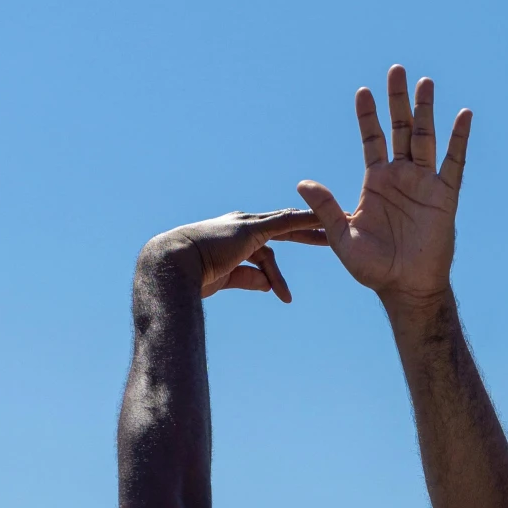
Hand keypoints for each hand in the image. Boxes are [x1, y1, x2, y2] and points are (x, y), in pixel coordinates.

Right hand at [146, 208, 326, 301]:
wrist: (174, 265)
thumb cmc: (193, 275)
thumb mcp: (225, 278)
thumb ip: (248, 279)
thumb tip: (267, 286)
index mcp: (236, 238)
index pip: (269, 240)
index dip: (289, 240)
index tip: (308, 241)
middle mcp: (243, 227)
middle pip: (284, 227)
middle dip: (308, 231)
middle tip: (332, 232)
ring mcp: (247, 226)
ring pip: (287, 224)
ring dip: (311, 232)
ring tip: (333, 240)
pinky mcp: (250, 230)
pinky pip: (284, 223)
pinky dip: (303, 221)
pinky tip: (322, 221)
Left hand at [297, 66, 470, 304]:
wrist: (405, 288)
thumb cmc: (373, 268)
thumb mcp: (343, 238)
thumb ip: (327, 208)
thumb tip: (302, 182)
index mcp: (375, 182)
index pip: (371, 139)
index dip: (367, 115)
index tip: (363, 91)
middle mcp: (400, 176)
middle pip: (399, 128)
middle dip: (398, 100)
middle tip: (396, 69)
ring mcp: (424, 184)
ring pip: (425, 138)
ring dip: (425, 110)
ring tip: (425, 82)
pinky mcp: (445, 197)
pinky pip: (454, 163)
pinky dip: (459, 140)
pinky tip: (463, 115)